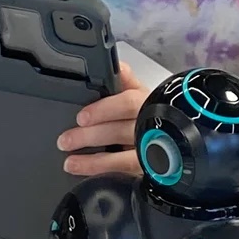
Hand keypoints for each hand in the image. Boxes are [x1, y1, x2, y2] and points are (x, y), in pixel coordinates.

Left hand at [57, 62, 149, 176]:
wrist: (172, 135)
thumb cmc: (146, 111)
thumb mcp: (137, 91)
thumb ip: (124, 78)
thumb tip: (117, 64)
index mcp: (145, 101)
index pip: (127, 102)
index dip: (104, 109)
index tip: (82, 117)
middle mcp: (149, 126)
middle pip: (120, 131)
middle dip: (90, 136)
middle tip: (65, 140)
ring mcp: (150, 150)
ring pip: (123, 158)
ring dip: (93, 161)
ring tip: (70, 162)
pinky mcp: (148, 170)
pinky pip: (124, 174)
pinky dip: (103, 173)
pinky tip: (86, 173)